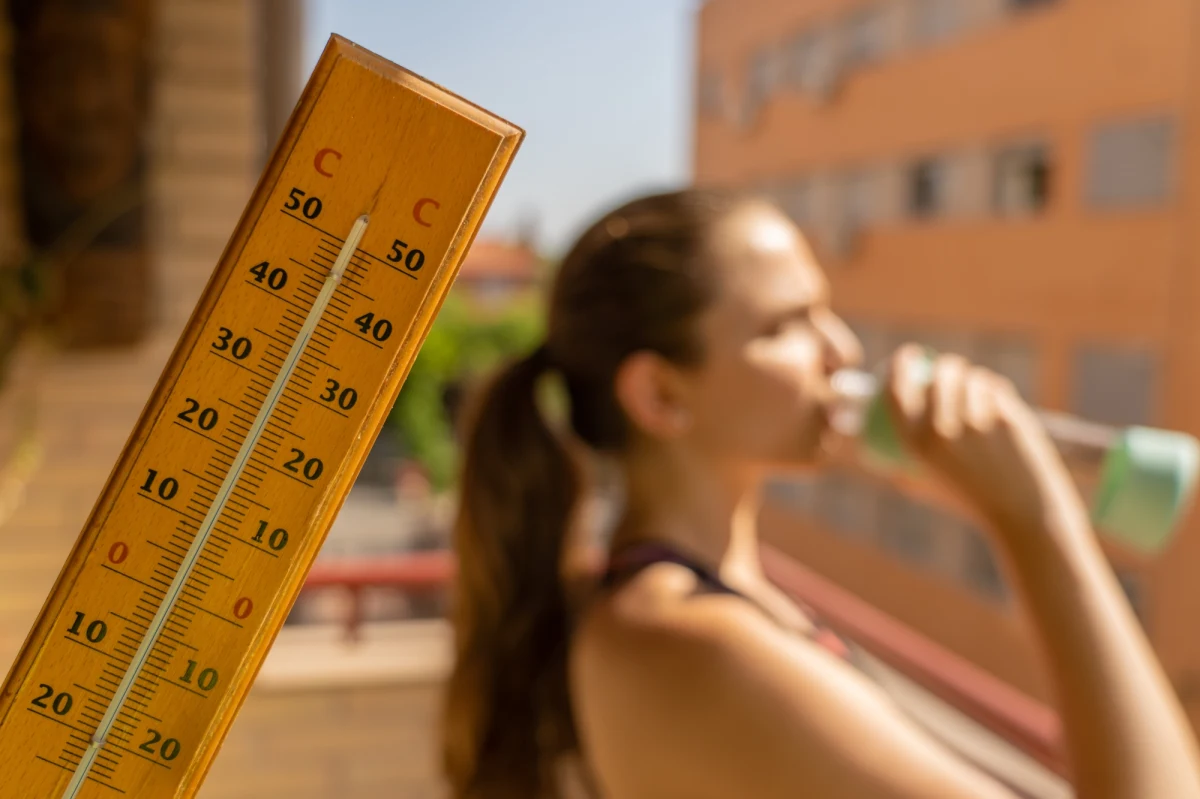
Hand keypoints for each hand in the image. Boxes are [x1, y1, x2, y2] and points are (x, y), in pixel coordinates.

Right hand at [882, 345, 1090, 544]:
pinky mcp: (1007, 417)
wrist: (1021, 514)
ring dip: (974, 379)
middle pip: (939, 374)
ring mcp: (977, 422)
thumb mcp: (924, 487)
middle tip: (950, 369)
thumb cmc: (970, 502)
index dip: (900, 365)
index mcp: (915, 445)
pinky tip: (998, 406)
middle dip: (946, 365)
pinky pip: (996, 389)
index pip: (896, 391)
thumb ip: (902, 465)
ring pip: (973, 378)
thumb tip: (875, 442)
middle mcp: (942, 430)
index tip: (908, 356)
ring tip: (978, 396)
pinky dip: (996, 392)